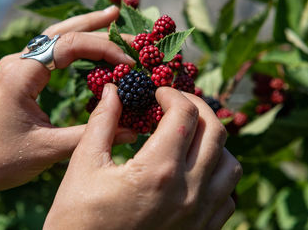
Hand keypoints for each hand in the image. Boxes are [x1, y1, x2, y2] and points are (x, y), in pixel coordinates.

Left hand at [0, 6, 135, 214]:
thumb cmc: (0, 161)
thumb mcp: (49, 149)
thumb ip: (91, 134)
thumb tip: (132, 129)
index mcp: (21, 74)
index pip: (69, 46)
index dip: (103, 49)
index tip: (129, 62)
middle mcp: (17, 63)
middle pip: (61, 32)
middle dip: (94, 26)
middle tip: (121, 19)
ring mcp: (16, 68)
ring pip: (53, 38)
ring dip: (82, 29)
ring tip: (109, 19)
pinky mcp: (18, 77)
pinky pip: (48, 52)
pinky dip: (71, 46)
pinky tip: (86, 46)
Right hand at [44, 85, 241, 229]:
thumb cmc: (78, 219)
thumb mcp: (84, 166)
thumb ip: (102, 122)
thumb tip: (113, 91)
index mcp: (157, 170)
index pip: (184, 114)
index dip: (172, 94)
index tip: (158, 93)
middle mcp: (188, 191)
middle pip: (215, 131)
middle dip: (197, 108)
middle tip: (177, 105)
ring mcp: (200, 215)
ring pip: (230, 163)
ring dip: (213, 142)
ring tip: (189, 138)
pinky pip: (227, 195)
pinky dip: (217, 175)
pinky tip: (194, 172)